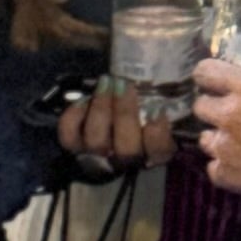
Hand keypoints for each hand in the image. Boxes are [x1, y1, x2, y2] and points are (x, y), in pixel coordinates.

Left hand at [54, 79, 174, 169]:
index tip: (158, 109)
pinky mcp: (73, 147)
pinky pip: (69, 134)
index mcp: (152, 153)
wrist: (105, 125)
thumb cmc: (138, 112)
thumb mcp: (156, 109)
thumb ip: (161, 102)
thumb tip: (171, 79)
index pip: (159, 152)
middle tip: (124, 84)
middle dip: (125, 113)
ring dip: (101, 108)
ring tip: (106, 82)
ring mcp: (95, 156)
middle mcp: (124, 161)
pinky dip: (75, 115)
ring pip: (96, 140)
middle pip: (126, 148)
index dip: (158, 133)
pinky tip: (85, 98)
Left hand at [194, 55, 240, 208]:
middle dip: (214, 108)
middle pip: (201, 107)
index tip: (213, 81)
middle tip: (234, 115)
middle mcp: (229, 115)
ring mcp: (224, 147)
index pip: (207, 72)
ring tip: (240, 144)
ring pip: (205, 139)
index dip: (209, 76)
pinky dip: (226, 167)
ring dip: (219, 138)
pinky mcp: (226, 176)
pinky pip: (213, 168)